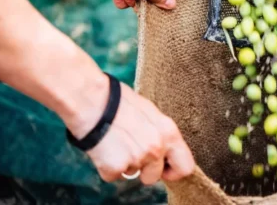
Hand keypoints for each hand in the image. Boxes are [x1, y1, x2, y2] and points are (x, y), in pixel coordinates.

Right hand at [66, 80, 194, 184]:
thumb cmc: (118, 101)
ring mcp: (137, 159)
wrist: (91, 99)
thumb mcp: (151, 113)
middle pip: (156, 176)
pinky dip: (107, 167)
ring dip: (125, 165)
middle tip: (134, 156)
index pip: (186, 166)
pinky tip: (104, 148)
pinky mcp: (115, 167)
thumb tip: (163, 148)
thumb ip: (160, 133)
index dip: (174, 171)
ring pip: (133, 175)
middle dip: (146, 172)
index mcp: (169, 132)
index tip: (164, 168)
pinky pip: (113, 176)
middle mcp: (157, 148)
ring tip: (116, 143)